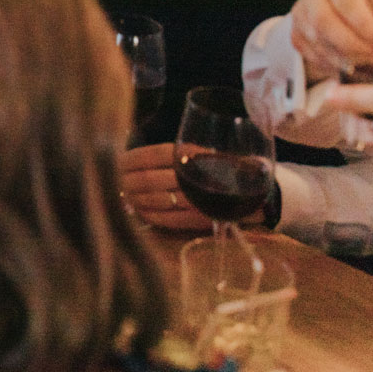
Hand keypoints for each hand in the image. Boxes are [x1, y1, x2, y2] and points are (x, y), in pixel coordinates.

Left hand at [118, 142, 260, 232]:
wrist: (260, 191)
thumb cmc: (221, 168)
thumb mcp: (199, 153)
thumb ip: (174, 155)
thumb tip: (130, 160)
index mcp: (189, 152)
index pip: (149, 155)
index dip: (127, 161)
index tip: (113, 163)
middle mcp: (192, 174)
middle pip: (147, 178)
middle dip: (126, 183)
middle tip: (112, 184)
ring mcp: (196, 198)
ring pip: (156, 199)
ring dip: (135, 200)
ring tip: (121, 198)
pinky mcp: (201, 219)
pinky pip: (169, 219)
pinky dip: (151, 216)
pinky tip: (140, 213)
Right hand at [289, 0, 372, 82]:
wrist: (339, 7)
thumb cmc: (369, 5)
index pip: (349, 4)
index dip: (368, 28)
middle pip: (326, 24)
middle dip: (356, 47)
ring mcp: (300, 18)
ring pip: (319, 44)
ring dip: (347, 60)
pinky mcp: (297, 38)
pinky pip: (314, 58)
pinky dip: (336, 68)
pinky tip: (356, 72)